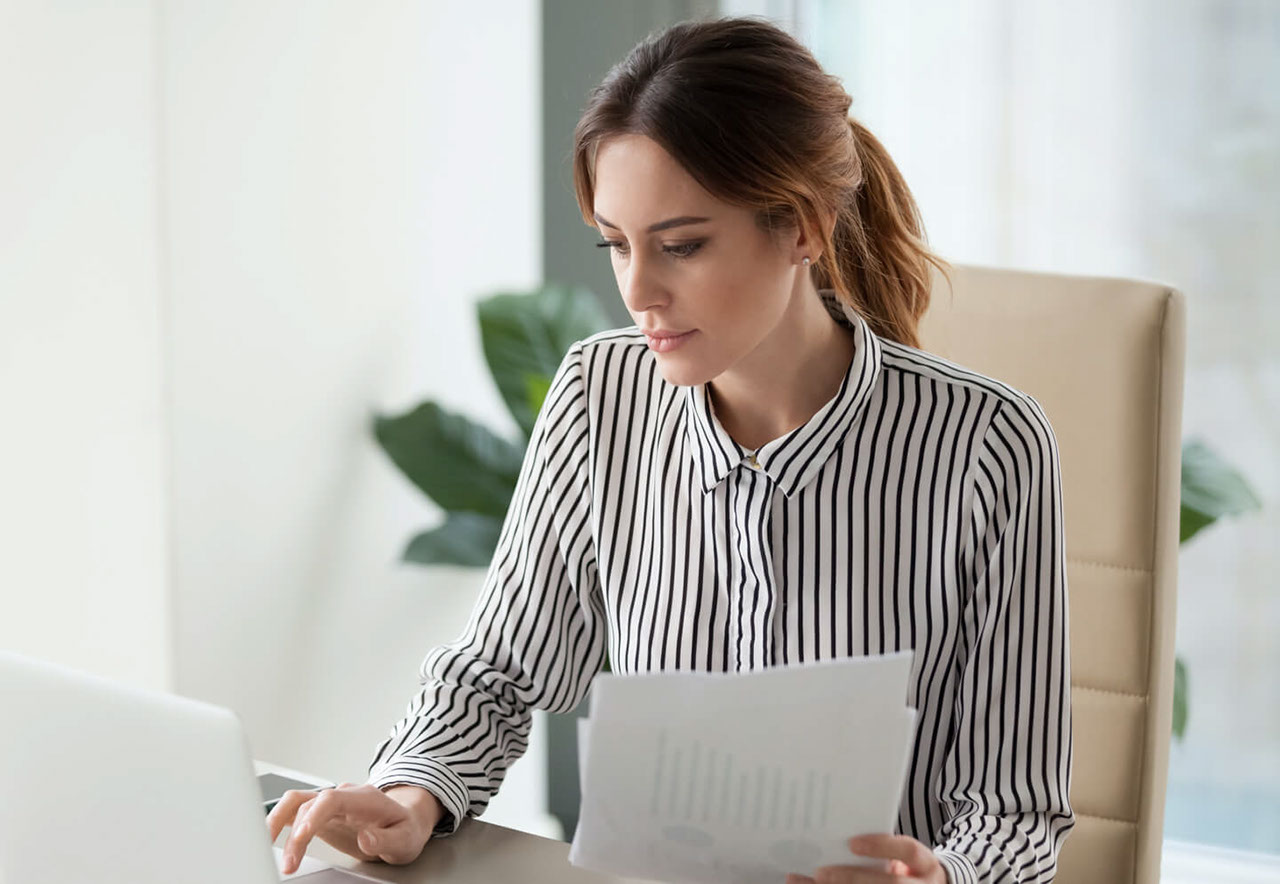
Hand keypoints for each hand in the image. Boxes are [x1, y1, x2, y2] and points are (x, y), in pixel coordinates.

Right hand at [266, 782, 444, 874]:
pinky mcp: (320, 813)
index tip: (302, 836)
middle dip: (294, 834)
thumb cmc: (404, 829)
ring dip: (278, 824)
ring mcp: (330, 803)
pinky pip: (293, 810)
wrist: (404, 820)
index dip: (313, 815)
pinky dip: (277, 822)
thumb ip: (386, 838)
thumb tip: (366, 837)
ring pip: (295, 802)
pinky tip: (267, 837)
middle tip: (288, 863)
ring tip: (267, 849)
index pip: (332, 798)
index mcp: (364, 798)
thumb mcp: (405, 839)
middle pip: (309, 804)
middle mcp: (343, 795)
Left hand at [785, 834, 946, 883]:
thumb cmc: (909, 865)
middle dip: (853, 878)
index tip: (852, 843)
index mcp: (925, 864)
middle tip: (822, 872)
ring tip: (815, 881)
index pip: (909, 852)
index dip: (882, 846)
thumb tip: (841, 829)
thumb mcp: (904, 852)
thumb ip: (883, 844)